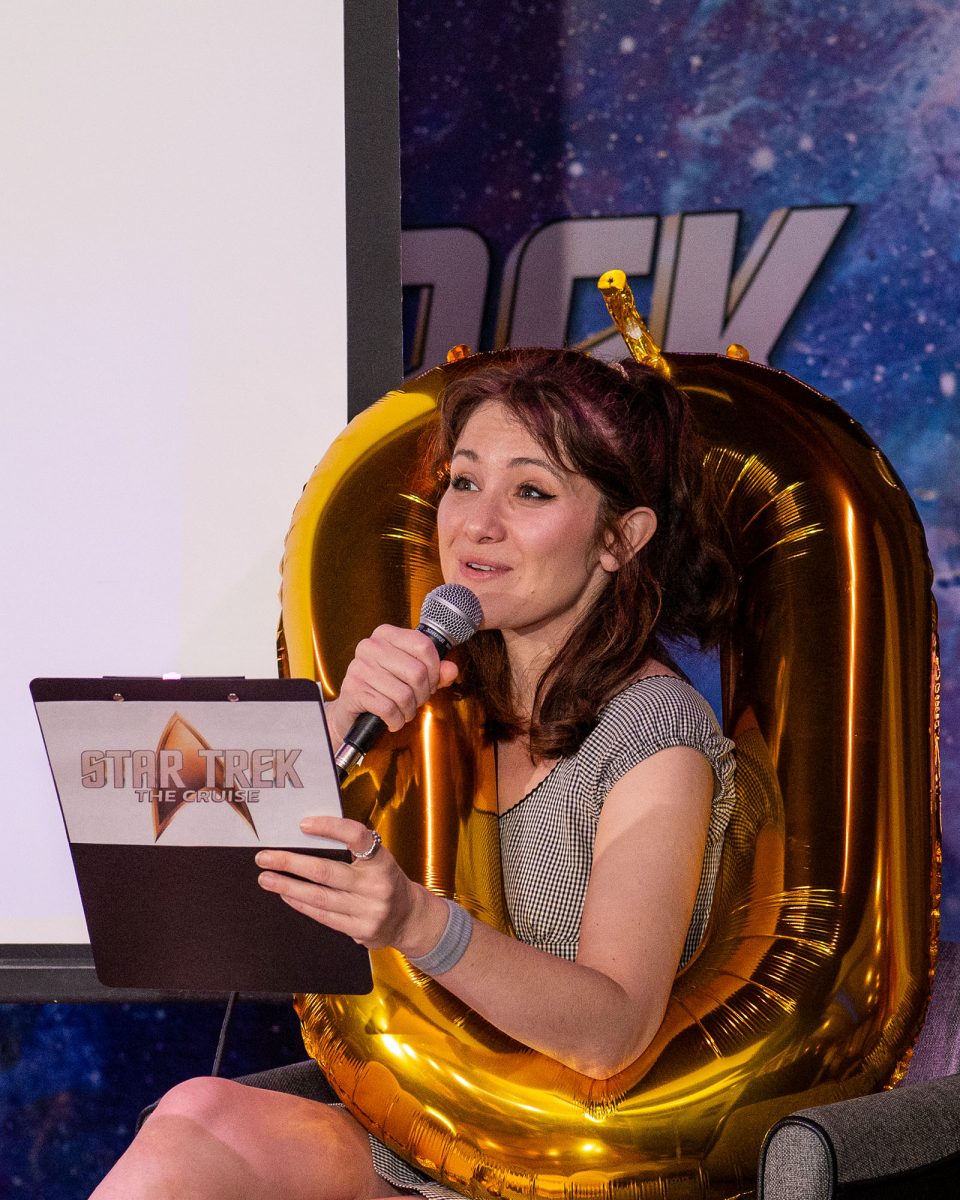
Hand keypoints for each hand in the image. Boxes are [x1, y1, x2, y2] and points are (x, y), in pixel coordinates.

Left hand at [255, 815, 446, 953]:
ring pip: (318, 897)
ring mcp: (368, 911)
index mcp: (382, 861)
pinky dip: (300, 903)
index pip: (356, 837)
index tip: (303, 824)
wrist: (410, 917)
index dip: (329, 827)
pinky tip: (286, 893)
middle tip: (264, 857)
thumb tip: (307, 835)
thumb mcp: (378, 860)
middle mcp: (376, 885)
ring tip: (266, 878)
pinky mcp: (359, 930)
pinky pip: (322, 916)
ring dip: (287, 886)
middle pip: (325, 872)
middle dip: (290, 863)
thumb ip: (353, 851)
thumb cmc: (385, 880)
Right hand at [324, 625, 459, 745]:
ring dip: (408, 710)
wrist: (352, 711)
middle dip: (422, 694)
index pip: (424, 645)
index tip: (431, 682)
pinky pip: (388, 708)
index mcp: (386, 634)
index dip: (435, 669)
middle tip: (416, 701)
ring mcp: (359, 667)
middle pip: (417, 672)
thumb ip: (435, 672)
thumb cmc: (385, 688)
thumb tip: (451, 670)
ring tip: (403, 711)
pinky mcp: (353, 690)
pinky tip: (392, 719)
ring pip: (404, 694)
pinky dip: (395, 720)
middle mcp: (370, 646)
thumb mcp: (412, 676)